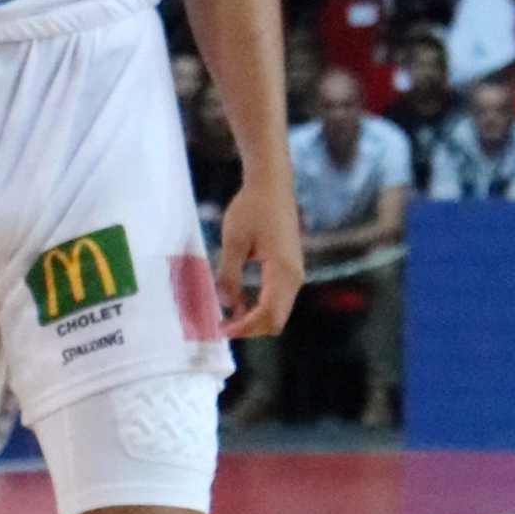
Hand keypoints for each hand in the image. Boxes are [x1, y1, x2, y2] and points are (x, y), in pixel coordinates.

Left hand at [217, 168, 304, 338]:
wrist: (271, 184)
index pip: (268, 315)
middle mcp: (294, 276)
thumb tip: (225, 305)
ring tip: (228, 317)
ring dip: (255, 319)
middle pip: (277, 319)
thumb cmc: (252, 208)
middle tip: (222, 326)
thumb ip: (229, 275)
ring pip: (278, 311)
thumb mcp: (233, 241)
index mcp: (283, 271)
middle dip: (250, 329)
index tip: (219, 329)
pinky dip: (260, 307)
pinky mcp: (289, 267)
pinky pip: (278, 298)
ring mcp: (294, 272)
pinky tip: (240, 301)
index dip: (244, 328)